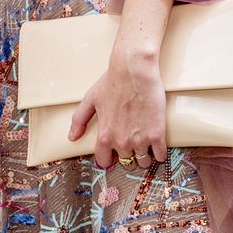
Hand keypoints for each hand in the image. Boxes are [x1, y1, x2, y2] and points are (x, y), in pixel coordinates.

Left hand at [70, 52, 166, 171]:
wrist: (134, 71)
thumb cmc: (112, 82)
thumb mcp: (90, 99)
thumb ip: (79, 120)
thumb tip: (72, 137)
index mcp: (104, 136)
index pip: (104, 161)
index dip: (108, 157)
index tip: (112, 154)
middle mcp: (121, 142)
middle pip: (126, 161)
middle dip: (127, 154)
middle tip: (131, 142)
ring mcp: (140, 140)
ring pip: (143, 162)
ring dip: (144, 156)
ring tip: (144, 144)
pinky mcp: (157, 135)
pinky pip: (160, 156)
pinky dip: (159, 153)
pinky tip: (157, 145)